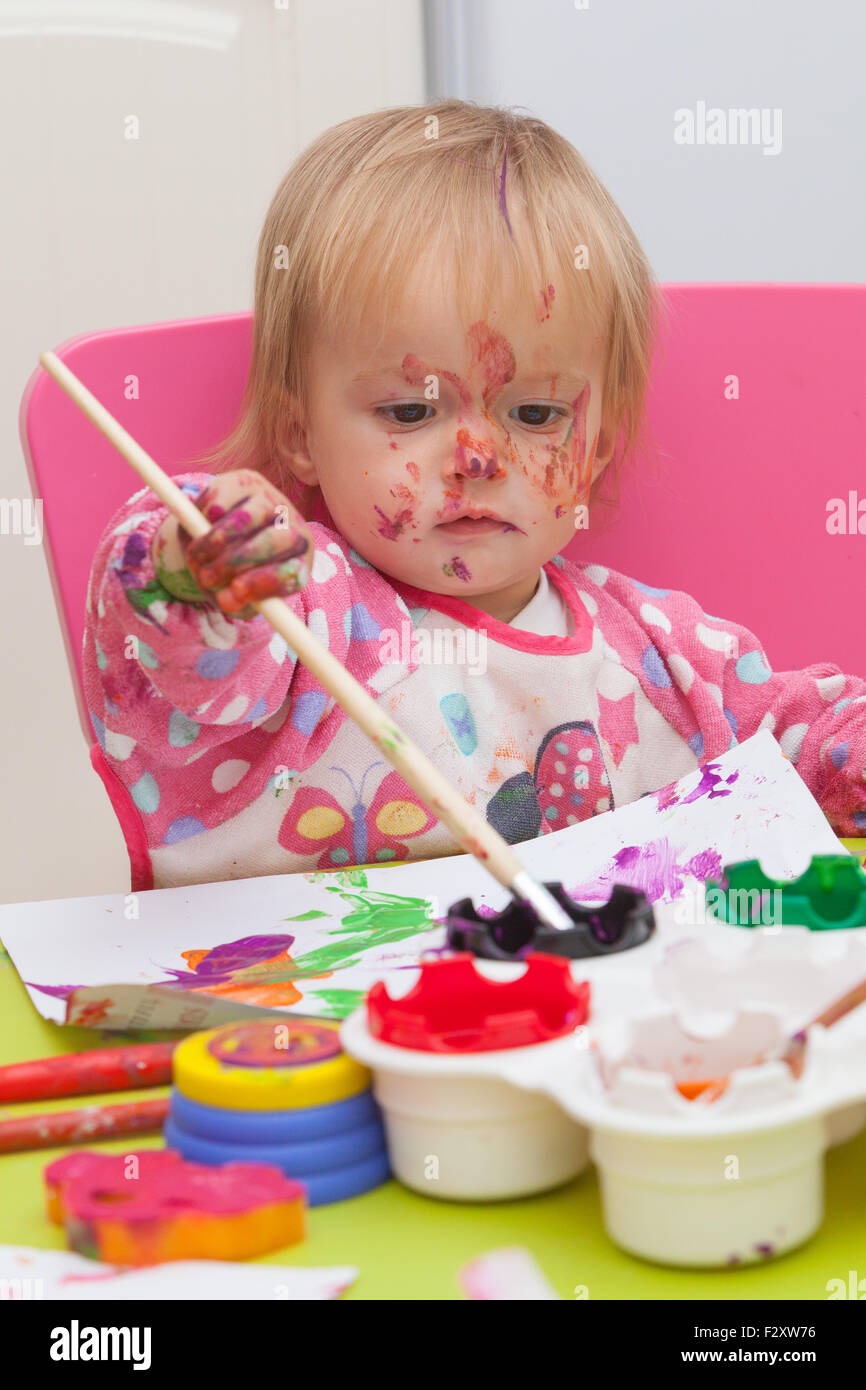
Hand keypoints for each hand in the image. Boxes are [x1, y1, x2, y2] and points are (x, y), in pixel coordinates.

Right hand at [152, 470, 313, 617]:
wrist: (224, 533)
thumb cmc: (236, 573)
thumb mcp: (237, 592)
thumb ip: (235, 599)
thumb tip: (226, 600)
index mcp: (299, 560)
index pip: (292, 572)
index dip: (264, 582)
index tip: (236, 591)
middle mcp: (292, 526)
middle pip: (273, 541)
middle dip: (236, 561)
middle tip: (206, 577)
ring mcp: (270, 498)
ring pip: (246, 518)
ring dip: (215, 541)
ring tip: (195, 560)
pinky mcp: (245, 480)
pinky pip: (222, 497)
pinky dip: (204, 515)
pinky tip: (195, 529)